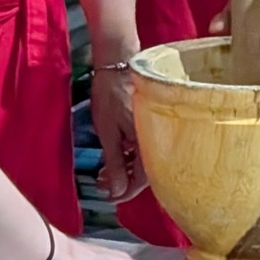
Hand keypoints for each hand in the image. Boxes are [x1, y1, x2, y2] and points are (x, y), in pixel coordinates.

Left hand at [90, 62, 145, 203]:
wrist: (117, 63)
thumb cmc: (110, 95)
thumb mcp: (108, 133)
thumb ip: (115, 164)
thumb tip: (118, 193)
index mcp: (150, 142)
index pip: (143, 180)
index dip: (125, 192)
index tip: (108, 196)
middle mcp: (157, 139)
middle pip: (145, 172)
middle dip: (123, 182)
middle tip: (102, 185)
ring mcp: (154, 130)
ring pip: (143, 160)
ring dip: (124, 170)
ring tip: (103, 172)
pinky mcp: (148, 123)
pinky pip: (142, 147)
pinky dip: (128, 156)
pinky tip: (114, 156)